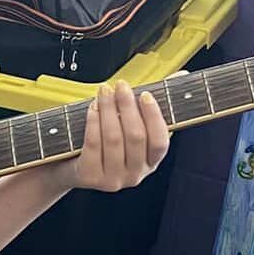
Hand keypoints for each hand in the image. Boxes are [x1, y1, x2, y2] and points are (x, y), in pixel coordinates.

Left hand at [53, 81, 168, 192]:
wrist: (72, 168)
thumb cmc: (106, 143)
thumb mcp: (130, 126)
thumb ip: (153, 104)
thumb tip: (180, 76)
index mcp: (150, 162)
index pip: (160, 142)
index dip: (154, 117)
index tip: (146, 95)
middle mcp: (135, 175)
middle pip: (135, 137)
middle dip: (128, 106)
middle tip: (121, 86)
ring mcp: (113, 178)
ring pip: (114, 138)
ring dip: (109, 110)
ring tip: (105, 92)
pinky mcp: (90, 176)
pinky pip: (93, 144)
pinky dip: (93, 121)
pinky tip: (92, 108)